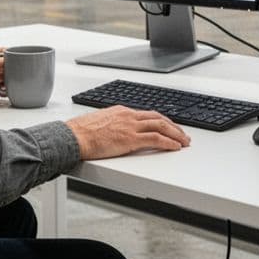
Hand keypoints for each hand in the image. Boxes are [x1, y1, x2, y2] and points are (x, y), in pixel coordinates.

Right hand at [65, 106, 190, 158]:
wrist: (73, 137)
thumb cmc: (80, 133)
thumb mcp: (99, 123)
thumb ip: (112, 126)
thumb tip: (116, 133)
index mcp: (121, 111)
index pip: (147, 114)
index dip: (161, 121)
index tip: (169, 127)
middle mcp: (128, 115)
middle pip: (158, 118)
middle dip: (173, 126)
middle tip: (183, 134)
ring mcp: (130, 126)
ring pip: (161, 126)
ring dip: (176, 134)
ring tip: (184, 142)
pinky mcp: (130, 139)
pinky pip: (155, 139)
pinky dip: (168, 142)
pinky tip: (175, 147)